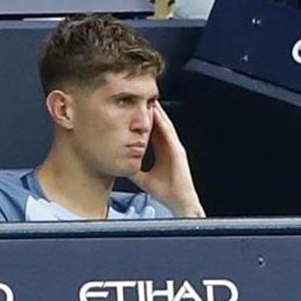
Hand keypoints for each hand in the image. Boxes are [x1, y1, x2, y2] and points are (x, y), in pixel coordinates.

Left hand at [130, 102, 204, 217]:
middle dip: (151, 113)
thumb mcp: (143, 179)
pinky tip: (157, 115)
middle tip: (141, 100)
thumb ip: (134, 170)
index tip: (134, 112)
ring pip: (164, 126)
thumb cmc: (166, 191)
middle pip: (158, 125)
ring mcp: (175, 147)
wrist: (179, 201)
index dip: (143, 122)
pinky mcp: (178, 151)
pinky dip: (162, 123)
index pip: (152, 132)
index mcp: (162, 152)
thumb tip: (121, 167)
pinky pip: (169, 134)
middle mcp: (169, 147)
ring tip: (148, 101)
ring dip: (157, 113)